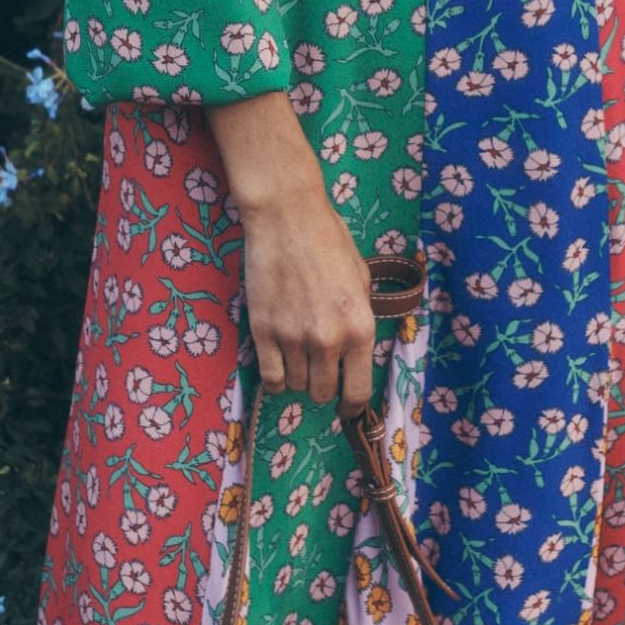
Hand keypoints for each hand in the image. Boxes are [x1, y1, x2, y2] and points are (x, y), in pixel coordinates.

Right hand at [238, 192, 381, 417]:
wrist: (287, 217)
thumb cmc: (330, 241)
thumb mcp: (361, 280)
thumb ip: (359, 319)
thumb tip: (355, 351)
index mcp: (359, 328)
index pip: (358, 391)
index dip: (352, 405)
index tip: (346, 407)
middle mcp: (328, 340)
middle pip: (323, 392)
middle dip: (323, 387)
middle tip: (320, 371)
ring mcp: (292, 338)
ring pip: (297, 386)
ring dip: (299, 377)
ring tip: (299, 357)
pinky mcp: (263, 332)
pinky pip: (270, 378)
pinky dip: (276, 380)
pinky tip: (279, 368)